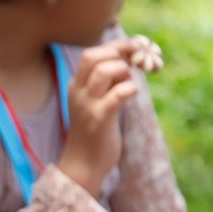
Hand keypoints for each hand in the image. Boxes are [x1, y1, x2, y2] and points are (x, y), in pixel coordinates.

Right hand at [57, 38, 139, 196]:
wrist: (84, 164)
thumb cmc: (96, 132)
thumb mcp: (98, 102)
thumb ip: (109, 82)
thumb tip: (131, 61)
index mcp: (76, 86)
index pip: (91, 54)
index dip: (116, 47)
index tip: (136, 49)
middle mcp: (78, 92)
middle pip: (93, 56)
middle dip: (119, 53)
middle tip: (136, 62)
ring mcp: (86, 105)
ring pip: (104, 71)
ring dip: (124, 71)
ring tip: (130, 83)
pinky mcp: (99, 120)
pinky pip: (117, 94)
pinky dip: (130, 89)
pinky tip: (133, 94)